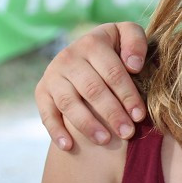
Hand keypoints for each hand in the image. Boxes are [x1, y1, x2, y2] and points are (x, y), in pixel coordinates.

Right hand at [35, 22, 148, 149]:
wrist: (85, 52)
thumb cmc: (115, 48)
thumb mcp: (127, 35)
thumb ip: (136, 42)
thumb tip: (133, 65)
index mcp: (92, 43)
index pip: (113, 72)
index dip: (127, 95)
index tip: (140, 115)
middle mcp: (68, 57)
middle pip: (92, 90)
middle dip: (112, 113)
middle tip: (127, 133)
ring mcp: (53, 75)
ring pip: (69, 103)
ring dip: (87, 124)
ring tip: (105, 141)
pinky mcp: (41, 91)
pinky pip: (46, 113)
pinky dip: (56, 131)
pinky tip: (69, 147)